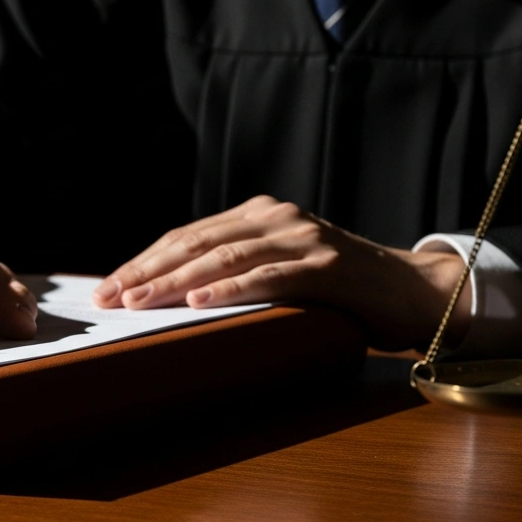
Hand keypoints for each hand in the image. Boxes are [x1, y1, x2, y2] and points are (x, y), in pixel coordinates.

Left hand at [91, 196, 470, 350]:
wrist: (415, 292)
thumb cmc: (341, 292)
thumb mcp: (280, 273)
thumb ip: (237, 274)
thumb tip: (172, 304)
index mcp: (259, 216)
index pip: (187, 236)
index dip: (144, 261)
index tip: (107, 288)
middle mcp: (277, 218)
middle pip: (196, 242)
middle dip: (146, 271)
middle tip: (108, 298)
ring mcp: (303, 237)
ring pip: (224, 256)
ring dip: (175, 281)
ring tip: (139, 302)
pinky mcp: (326, 265)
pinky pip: (268, 276)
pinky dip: (229, 289)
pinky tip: (197, 303)